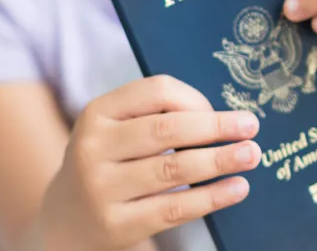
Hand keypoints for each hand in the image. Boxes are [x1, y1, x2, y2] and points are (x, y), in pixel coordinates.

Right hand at [37, 76, 260, 249]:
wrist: (65, 221)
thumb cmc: (109, 164)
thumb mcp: (117, 131)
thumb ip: (158, 118)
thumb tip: (225, 120)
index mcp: (98, 113)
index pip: (157, 91)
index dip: (196, 99)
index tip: (224, 113)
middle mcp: (94, 148)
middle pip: (168, 129)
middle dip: (216, 127)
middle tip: (251, 127)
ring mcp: (101, 189)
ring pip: (174, 169)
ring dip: (219, 160)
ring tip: (251, 155)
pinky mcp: (115, 225)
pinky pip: (173, 208)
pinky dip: (211, 197)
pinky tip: (237, 188)